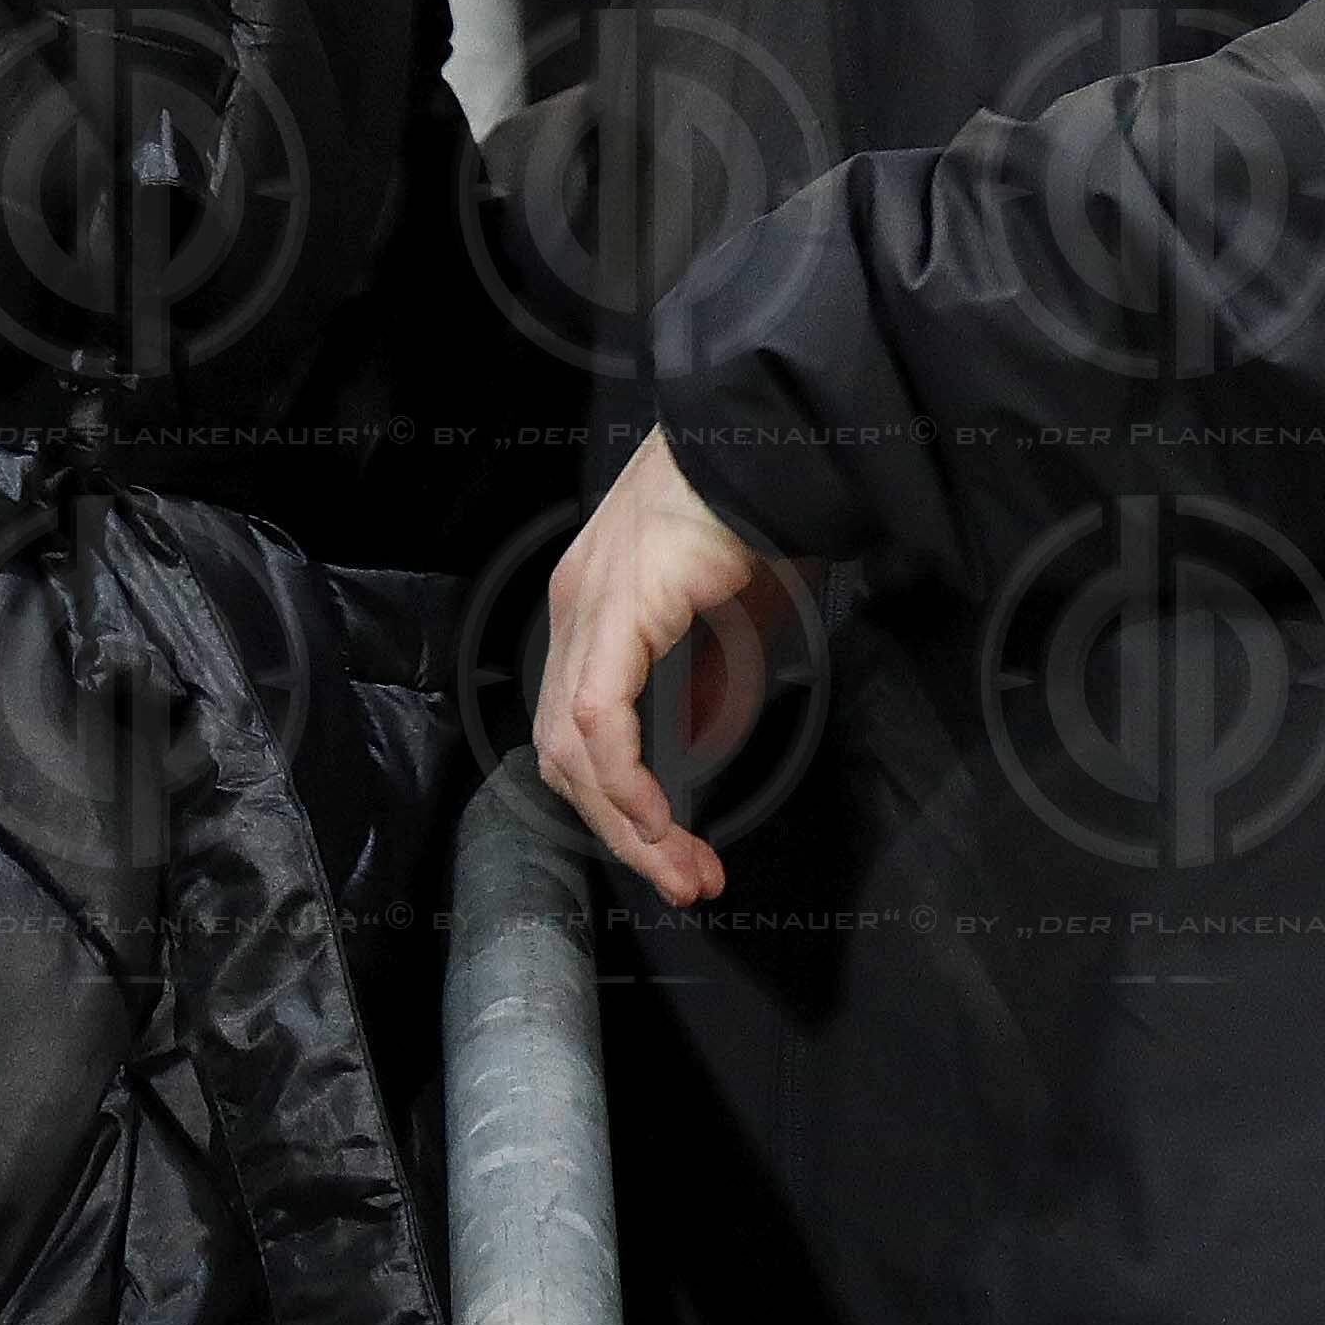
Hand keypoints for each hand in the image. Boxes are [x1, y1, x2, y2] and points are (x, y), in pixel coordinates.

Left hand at [533, 424, 783, 907]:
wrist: (759, 445)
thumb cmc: (751, 518)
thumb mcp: (728, 622)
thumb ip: (704, 682)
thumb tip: (697, 745)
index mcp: (593, 609)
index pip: (578, 730)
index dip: (619, 802)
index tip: (677, 852)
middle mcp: (574, 610)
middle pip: (565, 753)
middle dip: (624, 832)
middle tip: (683, 880)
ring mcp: (585, 607)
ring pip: (572, 749)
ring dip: (628, 824)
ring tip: (682, 870)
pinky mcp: (613, 609)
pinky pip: (598, 719)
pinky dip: (624, 781)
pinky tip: (660, 818)